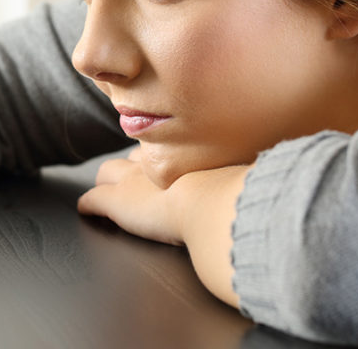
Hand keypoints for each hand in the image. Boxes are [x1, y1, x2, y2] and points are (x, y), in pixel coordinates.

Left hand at [78, 145, 248, 306]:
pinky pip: (92, 202)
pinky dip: (89, 206)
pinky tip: (87, 211)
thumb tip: (270, 171)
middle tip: (138, 176)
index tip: (168, 157)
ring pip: (107, 172)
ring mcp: (131, 182)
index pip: (165, 146)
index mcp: (184, 154)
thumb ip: (249, 170)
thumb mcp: (247, 174)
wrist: (217, 206)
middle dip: (134, 165)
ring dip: (108, 182)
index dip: (164, 153)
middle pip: (134, 155)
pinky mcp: (115, 203)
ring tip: (109, 191)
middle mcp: (155, 161)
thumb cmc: (238, 193)